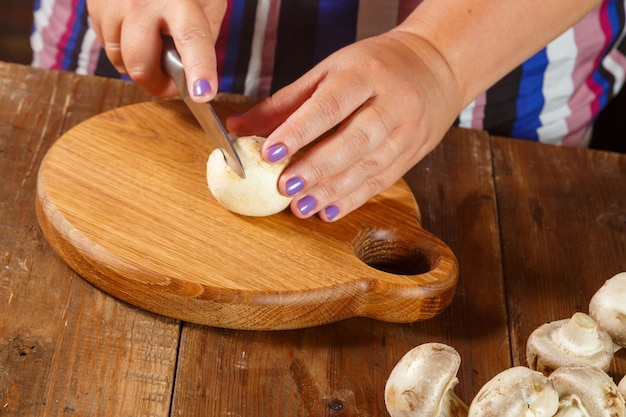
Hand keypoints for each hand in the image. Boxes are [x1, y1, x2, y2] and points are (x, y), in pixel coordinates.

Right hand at [87, 0, 224, 100]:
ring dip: (139, 66)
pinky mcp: (94, 6)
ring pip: (119, 61)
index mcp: (179, 0)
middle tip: (173, 83)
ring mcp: (112, 3)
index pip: (191, 39)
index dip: (198, 69)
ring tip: (154, 47)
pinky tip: (136, 33)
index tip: (201, 94)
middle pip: (141, 65)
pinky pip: (107, 47)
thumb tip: (187, 77)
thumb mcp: (207, 6)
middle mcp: (141, 1)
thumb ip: (200, 41)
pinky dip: (123, 50)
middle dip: (157, 84)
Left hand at [227, 31, 463, 221]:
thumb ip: (285, 102)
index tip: (270, 152)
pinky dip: (354, 199)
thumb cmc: (374, 66)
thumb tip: (239, 128)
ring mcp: (407, 130)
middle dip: (317, 167)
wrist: (435, 67)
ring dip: (333, 190)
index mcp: (365, 74)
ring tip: (301, 207)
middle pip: (354, 140)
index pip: (329, 105)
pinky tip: (330, 211)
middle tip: (285, 187)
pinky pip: (383, 180)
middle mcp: (391, 102)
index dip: (299, 131)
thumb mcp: (329, 71)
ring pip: (370, 166)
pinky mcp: (413, 152)